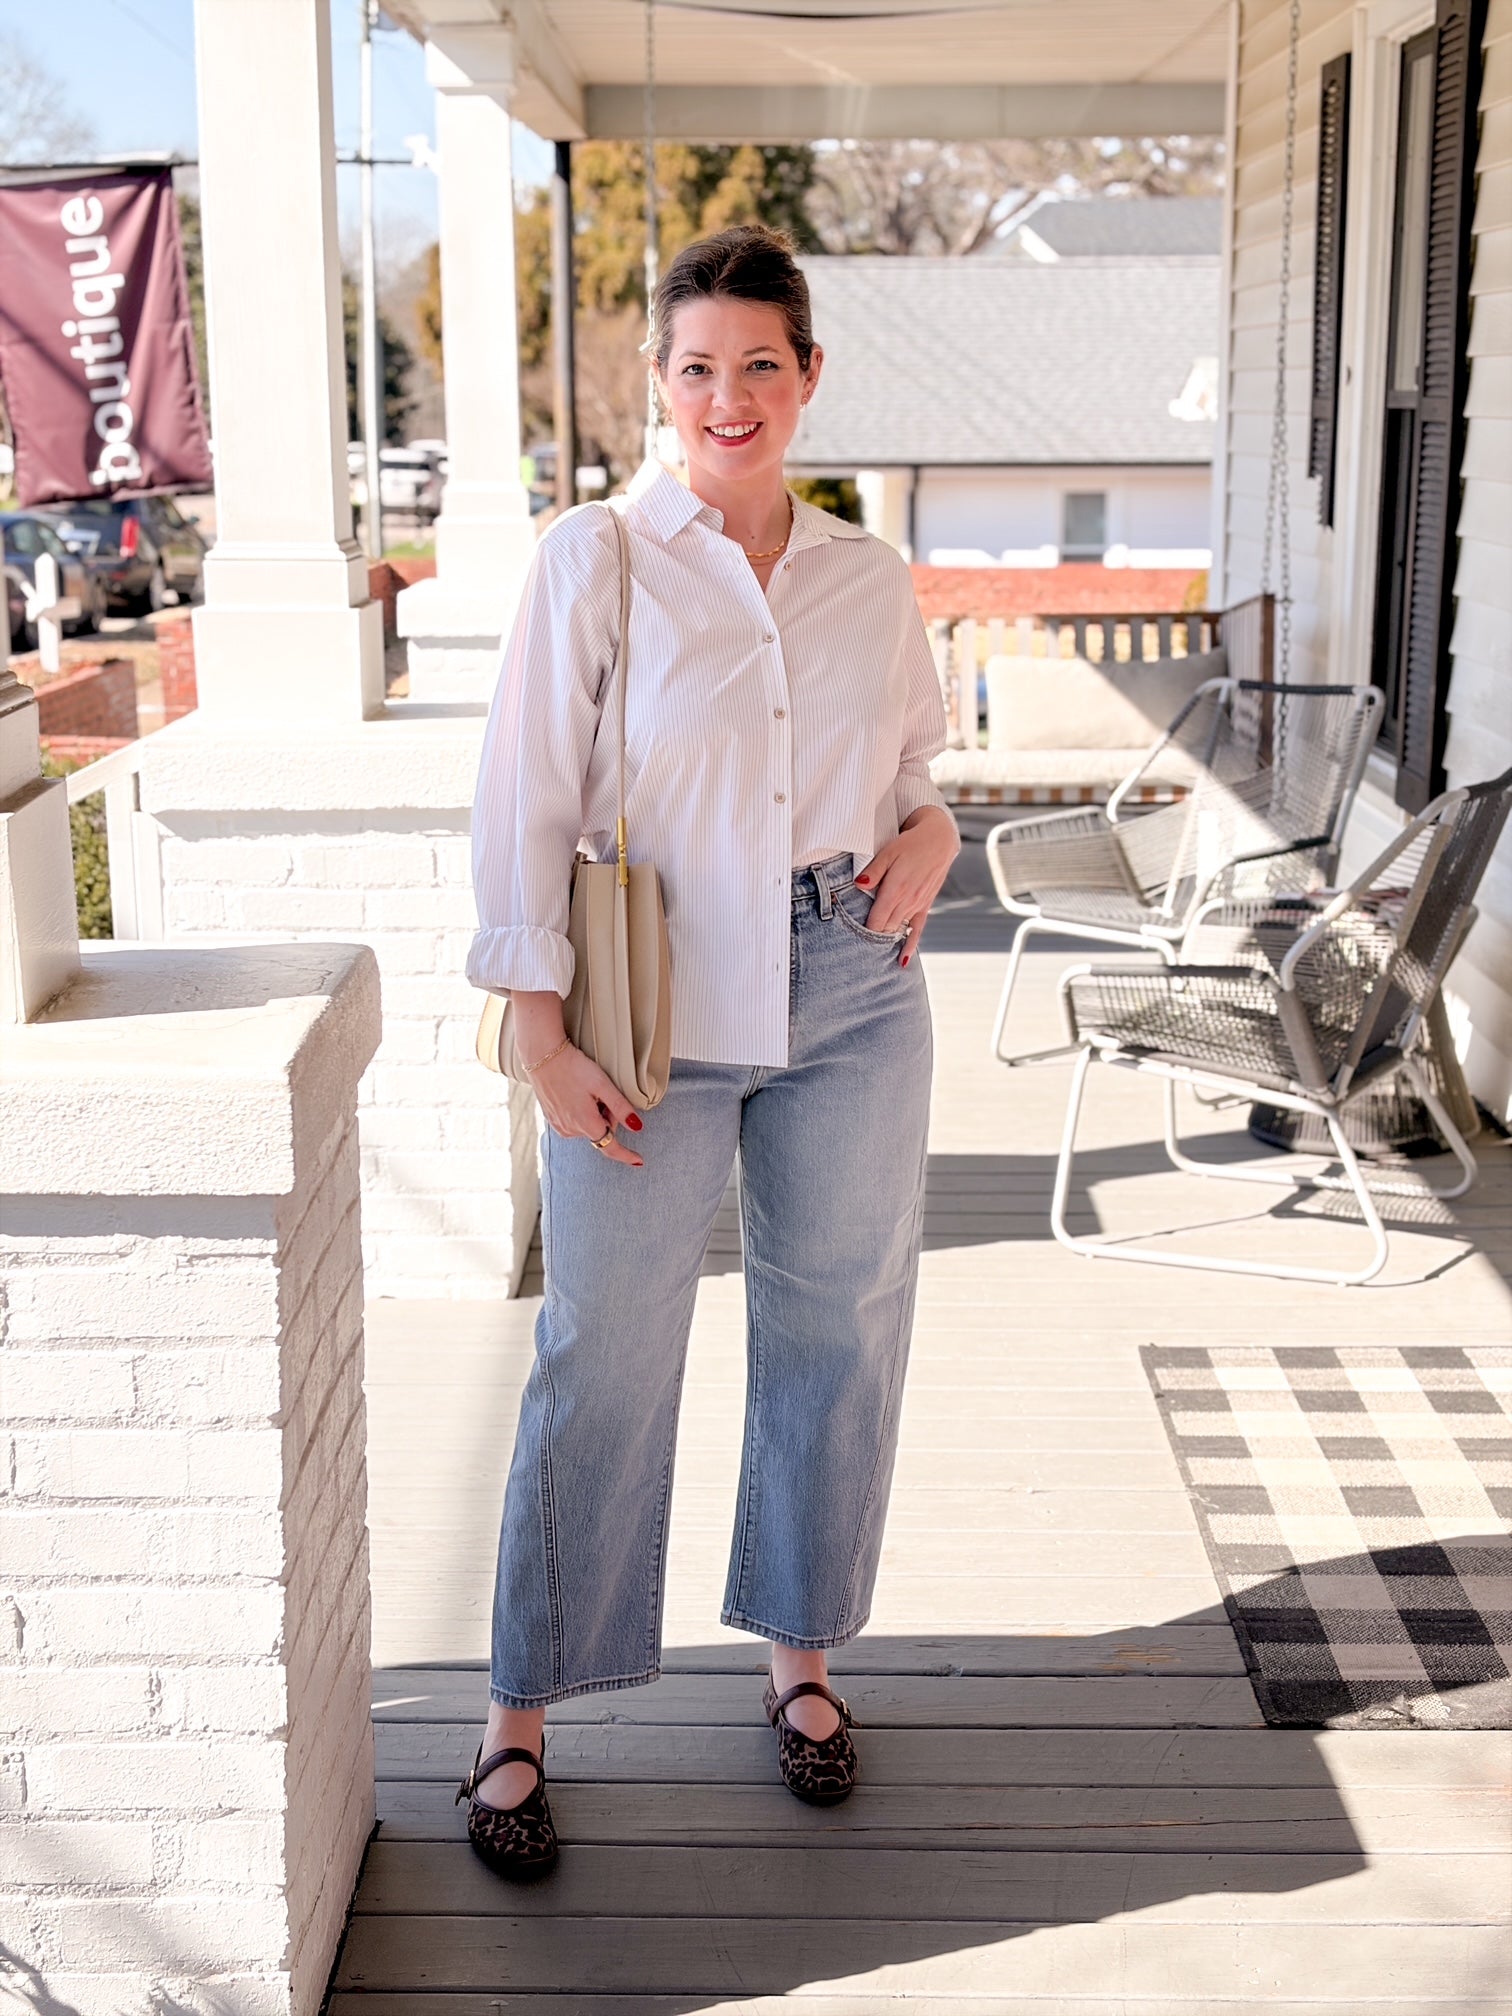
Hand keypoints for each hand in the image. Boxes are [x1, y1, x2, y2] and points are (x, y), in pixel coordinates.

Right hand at [530, 1043, 644, 1166]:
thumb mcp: (602, 1084)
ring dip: (594, 1114)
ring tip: (586, 1090)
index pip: (610, 1147)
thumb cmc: (574, 1068)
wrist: (542, 1057)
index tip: (639, 1161)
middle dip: (608, 1116)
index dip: (626, 1155)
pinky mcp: (552, 1119)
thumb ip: (621, 1108)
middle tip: (603, 1093)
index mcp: (586, 1123)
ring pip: (588, 1126)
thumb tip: (637, 1127)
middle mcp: (571, 1130)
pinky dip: (581, 1112)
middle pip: (601, 1131)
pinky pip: (574, 1122)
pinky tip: (576, 1093)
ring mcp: (559, 1125)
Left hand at [855, 805, 959, 965]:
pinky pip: (918, 930)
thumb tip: (858, 885)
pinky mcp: (925, 905)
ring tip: (872, 959)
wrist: (939, 841)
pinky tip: (903, 961)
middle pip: (885, 929)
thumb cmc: (910, 844)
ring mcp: (917, 905)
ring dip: (886, 942)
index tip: (851, 942)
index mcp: (895, 890)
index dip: (863, 933)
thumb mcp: (888, 852)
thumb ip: (872, 871)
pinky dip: (910, 946)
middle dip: (872, 940)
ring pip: (898, 930)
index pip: (876, 920)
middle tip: (857, 952)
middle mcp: (907, 901)